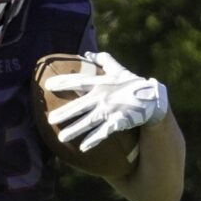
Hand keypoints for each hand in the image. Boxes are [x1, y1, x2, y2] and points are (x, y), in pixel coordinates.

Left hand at [43, 51, 168, 151]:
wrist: (153, 98)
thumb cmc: (133, 84)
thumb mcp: (119, 69)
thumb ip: (104, 60)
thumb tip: (88, 53)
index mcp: (101, 83)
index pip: (78, 82)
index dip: (63, 82)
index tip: (47, 85)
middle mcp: (103, 97)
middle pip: (79, 106)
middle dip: (64, 113)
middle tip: (49, 119)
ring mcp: (110, 110)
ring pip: (88, 122)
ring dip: (74, 130)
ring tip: (61, 138)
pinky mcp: (118, 122)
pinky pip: (103, 133)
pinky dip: (93, 140)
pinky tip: (83, 147)